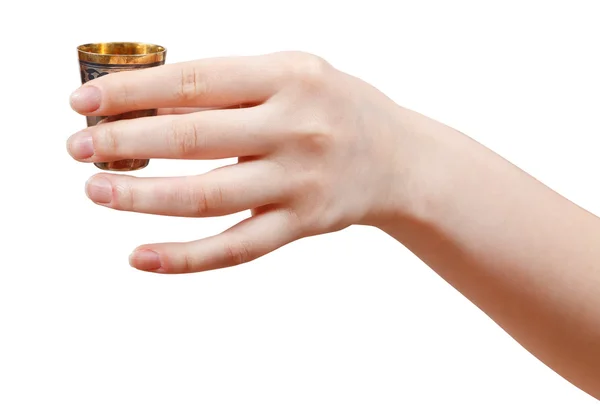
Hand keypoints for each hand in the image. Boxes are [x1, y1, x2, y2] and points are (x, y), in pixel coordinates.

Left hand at [67, 52, 405, 273]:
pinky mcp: (301, 224)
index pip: (194, 82)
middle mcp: (296, 129)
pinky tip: (140, 257)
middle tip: (78, 148)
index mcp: (289, 78)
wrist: (397, 157)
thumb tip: (146, 102)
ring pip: (206, 197)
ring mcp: (300, 182)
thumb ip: (229, 83)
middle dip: (124, 143)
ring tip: (96, 191)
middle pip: (193, 139)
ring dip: (142, 197)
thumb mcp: (291, 73)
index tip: (85, 101)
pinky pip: (236, 248)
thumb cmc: (333, 107)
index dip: (132, 92)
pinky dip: (184, 258)